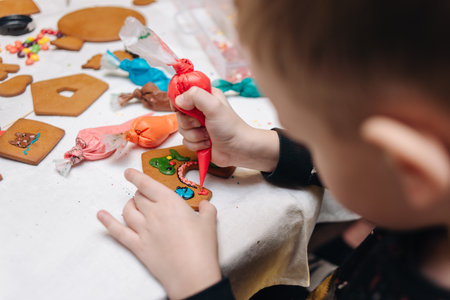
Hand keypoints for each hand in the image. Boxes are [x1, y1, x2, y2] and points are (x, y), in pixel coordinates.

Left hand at [97, 168, 220, 298]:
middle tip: (145, 196)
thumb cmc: (201, 247)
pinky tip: (101, 215)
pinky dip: (107, 222)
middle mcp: (153, 213)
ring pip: (127, 211)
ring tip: (133, 205)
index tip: (129, 173)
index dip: (136, 176)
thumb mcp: (209, 222)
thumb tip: (206, 205)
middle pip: (138, 197)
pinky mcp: (137, 246)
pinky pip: (118, 231)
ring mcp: (143, 230)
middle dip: (139, 194)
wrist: (191, 273)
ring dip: (129, 205)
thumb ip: (207, 209)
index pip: (147, 184)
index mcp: (170, 202)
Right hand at [176, 87, 279, 171]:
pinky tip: (207, 143)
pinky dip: (196, 144)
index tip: (184, 108)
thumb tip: (179, 100)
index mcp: (205, 96)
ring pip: (182, 129)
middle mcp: (200, 109)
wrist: (239, 149)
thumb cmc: (231, 127)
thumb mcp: (214, 106)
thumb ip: (196, 96)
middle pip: (179, 114)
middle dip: (189, 123)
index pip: (182, 92)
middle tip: (202, 123)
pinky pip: (185, 141)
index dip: (180, 100)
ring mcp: (198, 125)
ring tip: (208, 135)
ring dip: (194, 135)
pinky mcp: (197, 138)